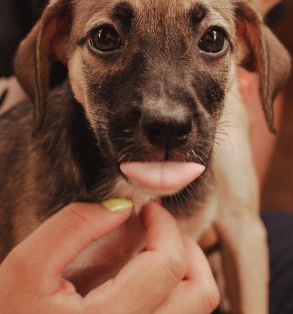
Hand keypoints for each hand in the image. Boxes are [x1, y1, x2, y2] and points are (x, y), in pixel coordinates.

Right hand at [0, 201, 218, 313]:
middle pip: (199, 294)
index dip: (165, 225)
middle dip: (186, 246)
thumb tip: (123, 204)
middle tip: (160, 227)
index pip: (166, 266)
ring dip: (185, 268)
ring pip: (195, 309)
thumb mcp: (29, 266)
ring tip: (156, 246)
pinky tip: (145, 275)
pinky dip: (174, 289)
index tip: (149, 209)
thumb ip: (75, 226)